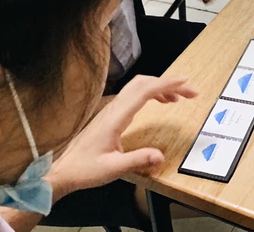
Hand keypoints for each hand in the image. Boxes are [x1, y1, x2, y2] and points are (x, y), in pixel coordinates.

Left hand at [49, 76, 197, 196]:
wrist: (64, 170)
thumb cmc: (85, 169)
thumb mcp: (113, 169)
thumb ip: (137, 161)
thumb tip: (160, 156)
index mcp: (116, 117)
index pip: (144, 91)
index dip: (167, 84)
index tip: (185, 83)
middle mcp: (114, 108)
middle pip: (144, 83)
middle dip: (169, 83)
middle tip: (189, 91)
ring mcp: (112, 110)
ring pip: (139, 87)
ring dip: (160, 87)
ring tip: (179, 97)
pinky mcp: (112, 115)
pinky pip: (135, 95)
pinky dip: (151, 93)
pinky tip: (161, 102)